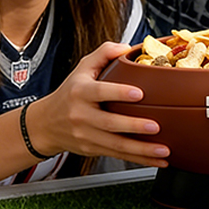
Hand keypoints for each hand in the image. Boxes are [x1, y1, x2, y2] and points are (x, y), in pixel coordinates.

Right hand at [29, 42, 169, 168]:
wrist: (45, 124)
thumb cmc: (69, 93)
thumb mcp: (82, 67)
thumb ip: (104, 53)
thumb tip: (128, 48)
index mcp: (80, 92)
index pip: (100, 92)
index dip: (119, 93)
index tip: (140, 93)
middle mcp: (82, 115)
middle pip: (109, 123)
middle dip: (134, 126)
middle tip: (155, 126)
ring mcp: (87, 136)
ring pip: (116, 145)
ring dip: (141, 150)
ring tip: (163, 150)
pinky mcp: (93, 150)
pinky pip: (118, 155)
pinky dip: (139, 160)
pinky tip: (156, 160)